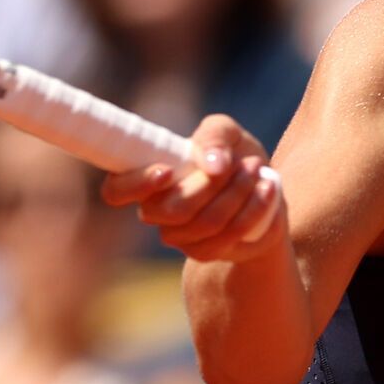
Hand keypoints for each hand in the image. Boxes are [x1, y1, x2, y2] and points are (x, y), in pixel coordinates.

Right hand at [101, 115, 283, 262]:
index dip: (135, 185)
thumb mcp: (227, 132)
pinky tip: (268, 189)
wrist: (263, 187)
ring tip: (258, 170)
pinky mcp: (204, 252)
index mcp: (147, 178)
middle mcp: (155, 210)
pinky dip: (254, 209)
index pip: (116, 191)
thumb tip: (213, 163)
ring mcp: (177, 236)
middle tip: (246, 161)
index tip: (167, 171)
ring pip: (205, 223)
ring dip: (239, 193)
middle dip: (214, 185)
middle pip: (173, 209)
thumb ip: (214, 135)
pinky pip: (227, 237)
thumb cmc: (232, 154)